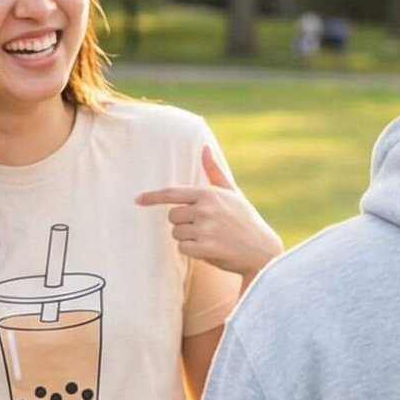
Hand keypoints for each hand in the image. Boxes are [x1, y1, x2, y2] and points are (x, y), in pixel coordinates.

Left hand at [135, 143, 281, 279]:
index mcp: (209, 193)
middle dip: (183, 223)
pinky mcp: (206, 247)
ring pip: (176, 234)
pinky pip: (183, 249)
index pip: (172, 193)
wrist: (262, 250)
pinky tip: (210, 250)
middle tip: (204, 228)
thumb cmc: (245, 219)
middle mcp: (205, 208)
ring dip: (188, 239)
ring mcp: (205, 228)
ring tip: (210, 239)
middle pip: (172, 216)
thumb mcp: (232, 193)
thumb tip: (205, 147)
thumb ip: (214, 171)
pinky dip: (192, 252)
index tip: (137, 200)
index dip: (152, 197)